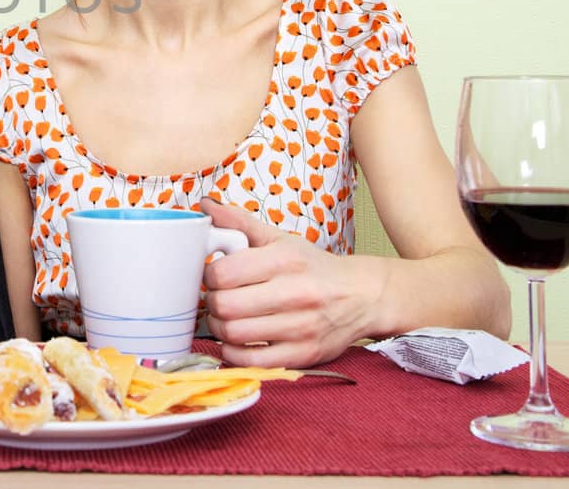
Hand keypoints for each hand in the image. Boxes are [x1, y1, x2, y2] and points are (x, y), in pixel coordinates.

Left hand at [199, 197, 384, 367]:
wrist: (363, 296)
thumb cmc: (314, 268)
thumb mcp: (280, 239)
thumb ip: (240, 223)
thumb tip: (204, 205)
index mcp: (285, 260)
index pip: (223, 272)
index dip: (209, 276)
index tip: (214, 277)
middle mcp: (295, 293)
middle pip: (224, 305)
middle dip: (212, 303)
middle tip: (217, 299)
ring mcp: (301, 327)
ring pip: (234, 334)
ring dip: (219, 327)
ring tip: (226, 318)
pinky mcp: (304, 355)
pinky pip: (252, 362)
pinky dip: (233, 353)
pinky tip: (235, 341)